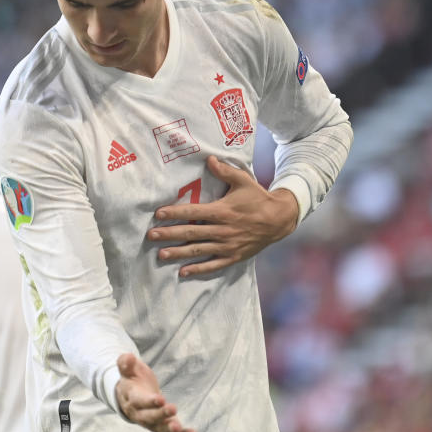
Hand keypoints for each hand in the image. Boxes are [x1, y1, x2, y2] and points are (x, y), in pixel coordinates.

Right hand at [115, 353, 197, 431]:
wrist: (130, 396)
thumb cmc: (132, 379)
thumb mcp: (128, 369)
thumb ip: (126, 363)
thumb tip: (129, 357)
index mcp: (131, 398)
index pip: (139, 402)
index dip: (149, 402)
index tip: (160, 399)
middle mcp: (139, 414)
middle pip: (149, 417)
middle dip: (160, 415)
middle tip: (173, 409)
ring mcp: (150, 422)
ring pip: (159, 429)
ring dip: (170, 429)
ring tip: (180, 427)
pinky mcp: (160, 427)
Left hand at [148, 155, 298, 277]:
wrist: (279, 219)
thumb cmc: (258, 198)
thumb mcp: (243, 181)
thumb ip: (225, 171)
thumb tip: (209, 159)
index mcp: (222, 211)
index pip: (193, 212)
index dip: (174, 213)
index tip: (158, 214)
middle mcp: (223, 230)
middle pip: (191, 233)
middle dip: (169, 234)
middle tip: (151, 235)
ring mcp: (228, 245)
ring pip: (199, 250)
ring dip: (179, 253)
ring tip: (161, 255)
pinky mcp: (233, 256)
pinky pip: (213, 265)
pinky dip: (198, 269)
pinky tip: (183, 272)